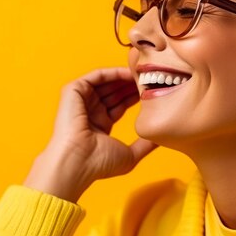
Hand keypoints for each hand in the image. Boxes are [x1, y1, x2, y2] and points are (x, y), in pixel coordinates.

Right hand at [23, 67, 156, 201]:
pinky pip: (96, 76)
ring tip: (143, 73)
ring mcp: (81, 102)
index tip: (153, 91)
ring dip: (124, 77)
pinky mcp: (73, 92)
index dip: (136, 97)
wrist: (77, 162)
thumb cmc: (99, 164)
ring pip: (106, 82)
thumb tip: (162, 139)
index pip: (120, 105)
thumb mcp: (130, 155)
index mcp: (100, 125)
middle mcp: (90, 112)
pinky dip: (112, 72)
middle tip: (151, 78)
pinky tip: (129, 72)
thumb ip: (146, 145)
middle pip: (114, 91)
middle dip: (132, 84)